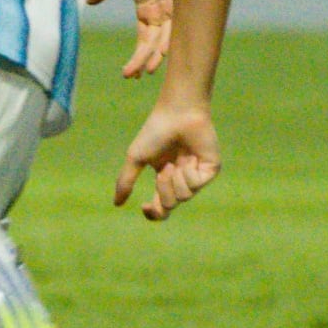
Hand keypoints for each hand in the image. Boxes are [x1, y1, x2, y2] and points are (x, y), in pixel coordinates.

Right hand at [85, 0, 176, 79]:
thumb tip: (88, 2)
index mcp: (147, 11)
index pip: (143, 40)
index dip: (137, 57)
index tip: (128, 73)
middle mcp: (160, 14)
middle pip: (152, 45)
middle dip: (143, 62)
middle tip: (134, 76)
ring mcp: (171, 9)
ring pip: (165, 40)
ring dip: (157, 56)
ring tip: (149, 71)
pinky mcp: (179, 3)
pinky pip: (175, 26)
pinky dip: (170, 40)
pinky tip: (163, 53)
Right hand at [112, 97, 220, 219]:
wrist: (177, 114)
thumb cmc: (155, 132)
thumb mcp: (135, 158)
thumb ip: (125, 181)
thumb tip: (116, 204)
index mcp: (164, 179)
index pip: (161, 208)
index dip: (154, 213)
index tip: (145, 205)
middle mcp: (181, 180)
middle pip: (170, 205)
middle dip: (163, 189)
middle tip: (164, 168)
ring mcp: (197, 176)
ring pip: (184, 197)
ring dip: (174, 180)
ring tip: (175, 161)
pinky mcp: (211, 170)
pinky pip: (197, 185)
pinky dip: (188, 173)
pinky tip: (189, 158)